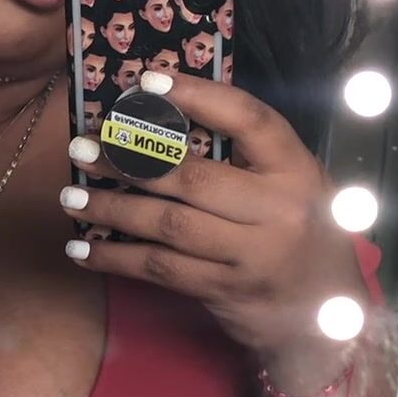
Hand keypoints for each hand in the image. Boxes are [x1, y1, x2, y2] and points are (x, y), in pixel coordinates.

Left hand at [61, 72, 368, 392]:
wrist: (326, 315)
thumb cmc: (300, 233)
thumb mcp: (293, 184)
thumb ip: (246, 155)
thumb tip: (165, 115)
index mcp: (297, 170)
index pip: (249, 120)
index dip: (199, 95)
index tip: (147, 81)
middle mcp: (278, 211)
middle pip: (194, 178)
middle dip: (131, 159)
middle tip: (84, 146)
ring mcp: (251, 256)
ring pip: (169, 225)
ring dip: (112, 208)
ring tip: (71, 196)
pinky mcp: (224, 291)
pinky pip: (161, 269)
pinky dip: (117, 258)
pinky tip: (83, 250)